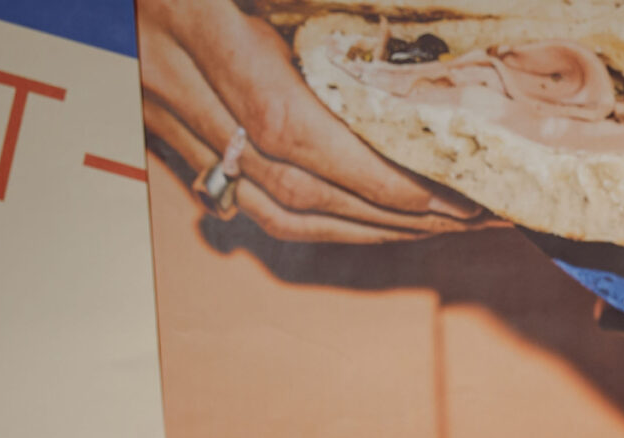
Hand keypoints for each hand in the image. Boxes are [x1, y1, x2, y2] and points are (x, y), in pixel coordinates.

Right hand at [138, 0, 482, 242]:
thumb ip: (309, 0)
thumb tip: (387, 19)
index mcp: (189, 18)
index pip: (288, 124)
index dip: (367, 170)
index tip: (439, 187)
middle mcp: (167, 77)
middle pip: (287, 181)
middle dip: (386, 210)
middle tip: (464, 213)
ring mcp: (158, 111)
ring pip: (267, 206)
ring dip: (358, 228)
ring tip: (432, 226)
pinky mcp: (160, 131)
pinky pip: (244, 199)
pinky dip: (315, 219)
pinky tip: (371, 218)